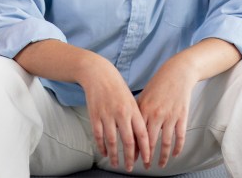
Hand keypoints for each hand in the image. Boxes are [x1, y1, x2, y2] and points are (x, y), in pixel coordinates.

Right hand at [80, 56, 150, 171]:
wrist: (98, 73)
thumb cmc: (117, 86)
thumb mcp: (130, 99)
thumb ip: (135, 117)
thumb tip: (140, 137)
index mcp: (133, 109)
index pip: (142, 134)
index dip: (145, 150)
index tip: (146, 161)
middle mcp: (121, 113)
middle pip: (128, 141)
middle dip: (130, 158)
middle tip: (131, 167)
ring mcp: (107, 115)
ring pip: (111, 141)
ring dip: (114, 155)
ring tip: (116, 164)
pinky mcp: (95, 115)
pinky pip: (98, 135)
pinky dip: (101, 146)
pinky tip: (104, 153)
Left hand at [136, 58, 194, 167]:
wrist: (177, 73)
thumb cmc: (159, 84)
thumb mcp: (144, 95)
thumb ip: (137, 111)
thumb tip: (129, 126)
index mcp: (144, 109)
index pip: (137, 134)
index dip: (135, 149)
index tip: (133, 158)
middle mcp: (156, 114)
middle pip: (150, 142)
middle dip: (147, 157)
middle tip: (146, 166)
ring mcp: (170, 116)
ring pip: (166, 143)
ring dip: (163, 157)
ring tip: (161, 165)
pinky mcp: (182, 116)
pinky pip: (180, 137)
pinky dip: (178, 148)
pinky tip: (175, 154)